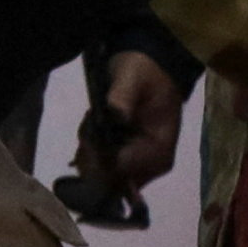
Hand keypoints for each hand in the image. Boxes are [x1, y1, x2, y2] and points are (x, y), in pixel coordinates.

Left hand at [69, 48, 185, 201]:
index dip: (97, 156)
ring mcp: (139, 165)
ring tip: (93, 124)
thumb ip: (123, 97)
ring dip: (88, 152)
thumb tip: (116, 115)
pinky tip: (94, 132)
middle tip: (90, 126)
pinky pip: (100, 168)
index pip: (121, 171)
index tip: (89, 133)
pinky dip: (90, 153)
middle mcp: (152, 165)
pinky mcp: (128, 161)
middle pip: (109, 179)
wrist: (149, 67)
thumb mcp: (133, 77)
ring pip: (100, 176)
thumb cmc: (143, 72)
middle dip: (91, 155)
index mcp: (159, 149)